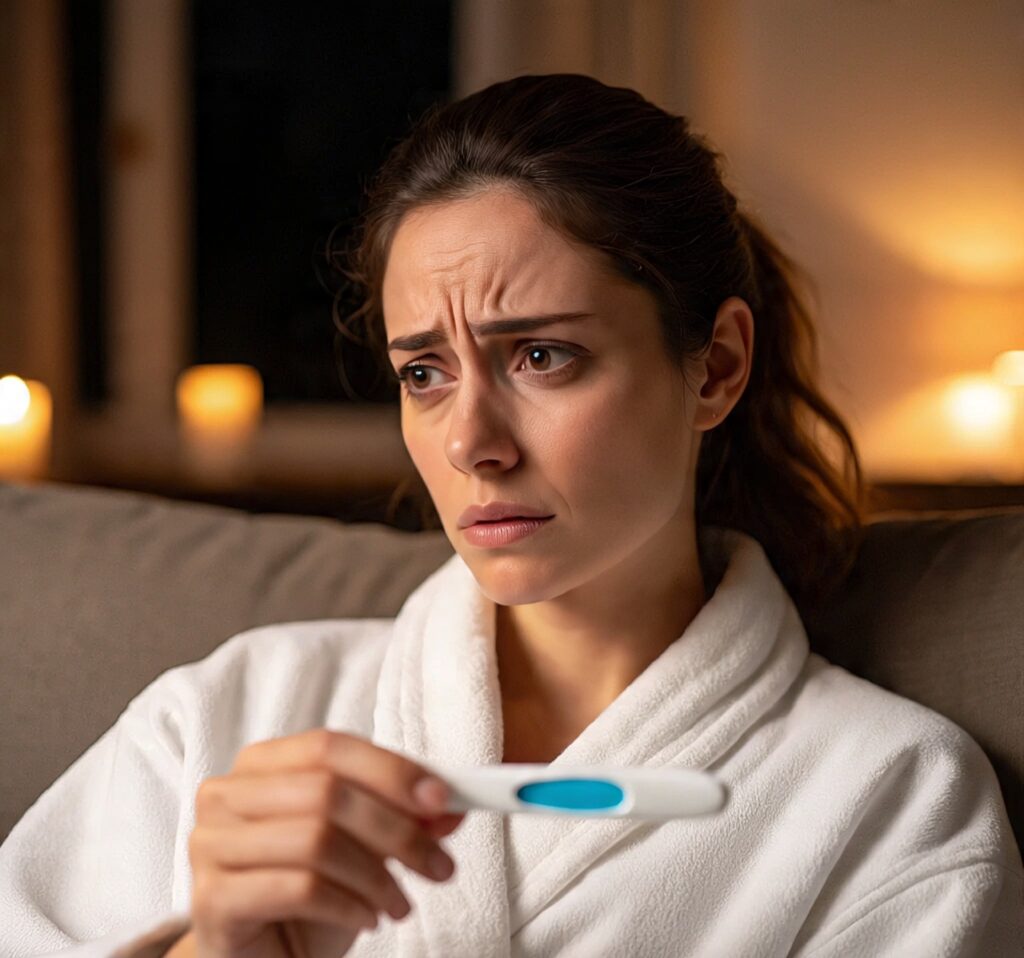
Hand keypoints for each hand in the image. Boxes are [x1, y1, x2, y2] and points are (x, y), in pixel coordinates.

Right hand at [184, 728, 466, 956]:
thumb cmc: (308, 892)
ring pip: (316, 840)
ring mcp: (210, 845)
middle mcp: (227, 794)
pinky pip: (298, 889)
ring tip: (400, 903)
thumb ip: (402, 816)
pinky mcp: (213, 899)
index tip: (441, 798)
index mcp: (262, 763)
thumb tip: (450, 806)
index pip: (330, 746)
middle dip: (397, 829)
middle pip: (326, 792)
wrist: (262, 956)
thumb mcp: (363, 846)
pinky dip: (348, 905)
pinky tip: (367, 918)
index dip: (390, 770)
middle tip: (438, 865)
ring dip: (376, 876)